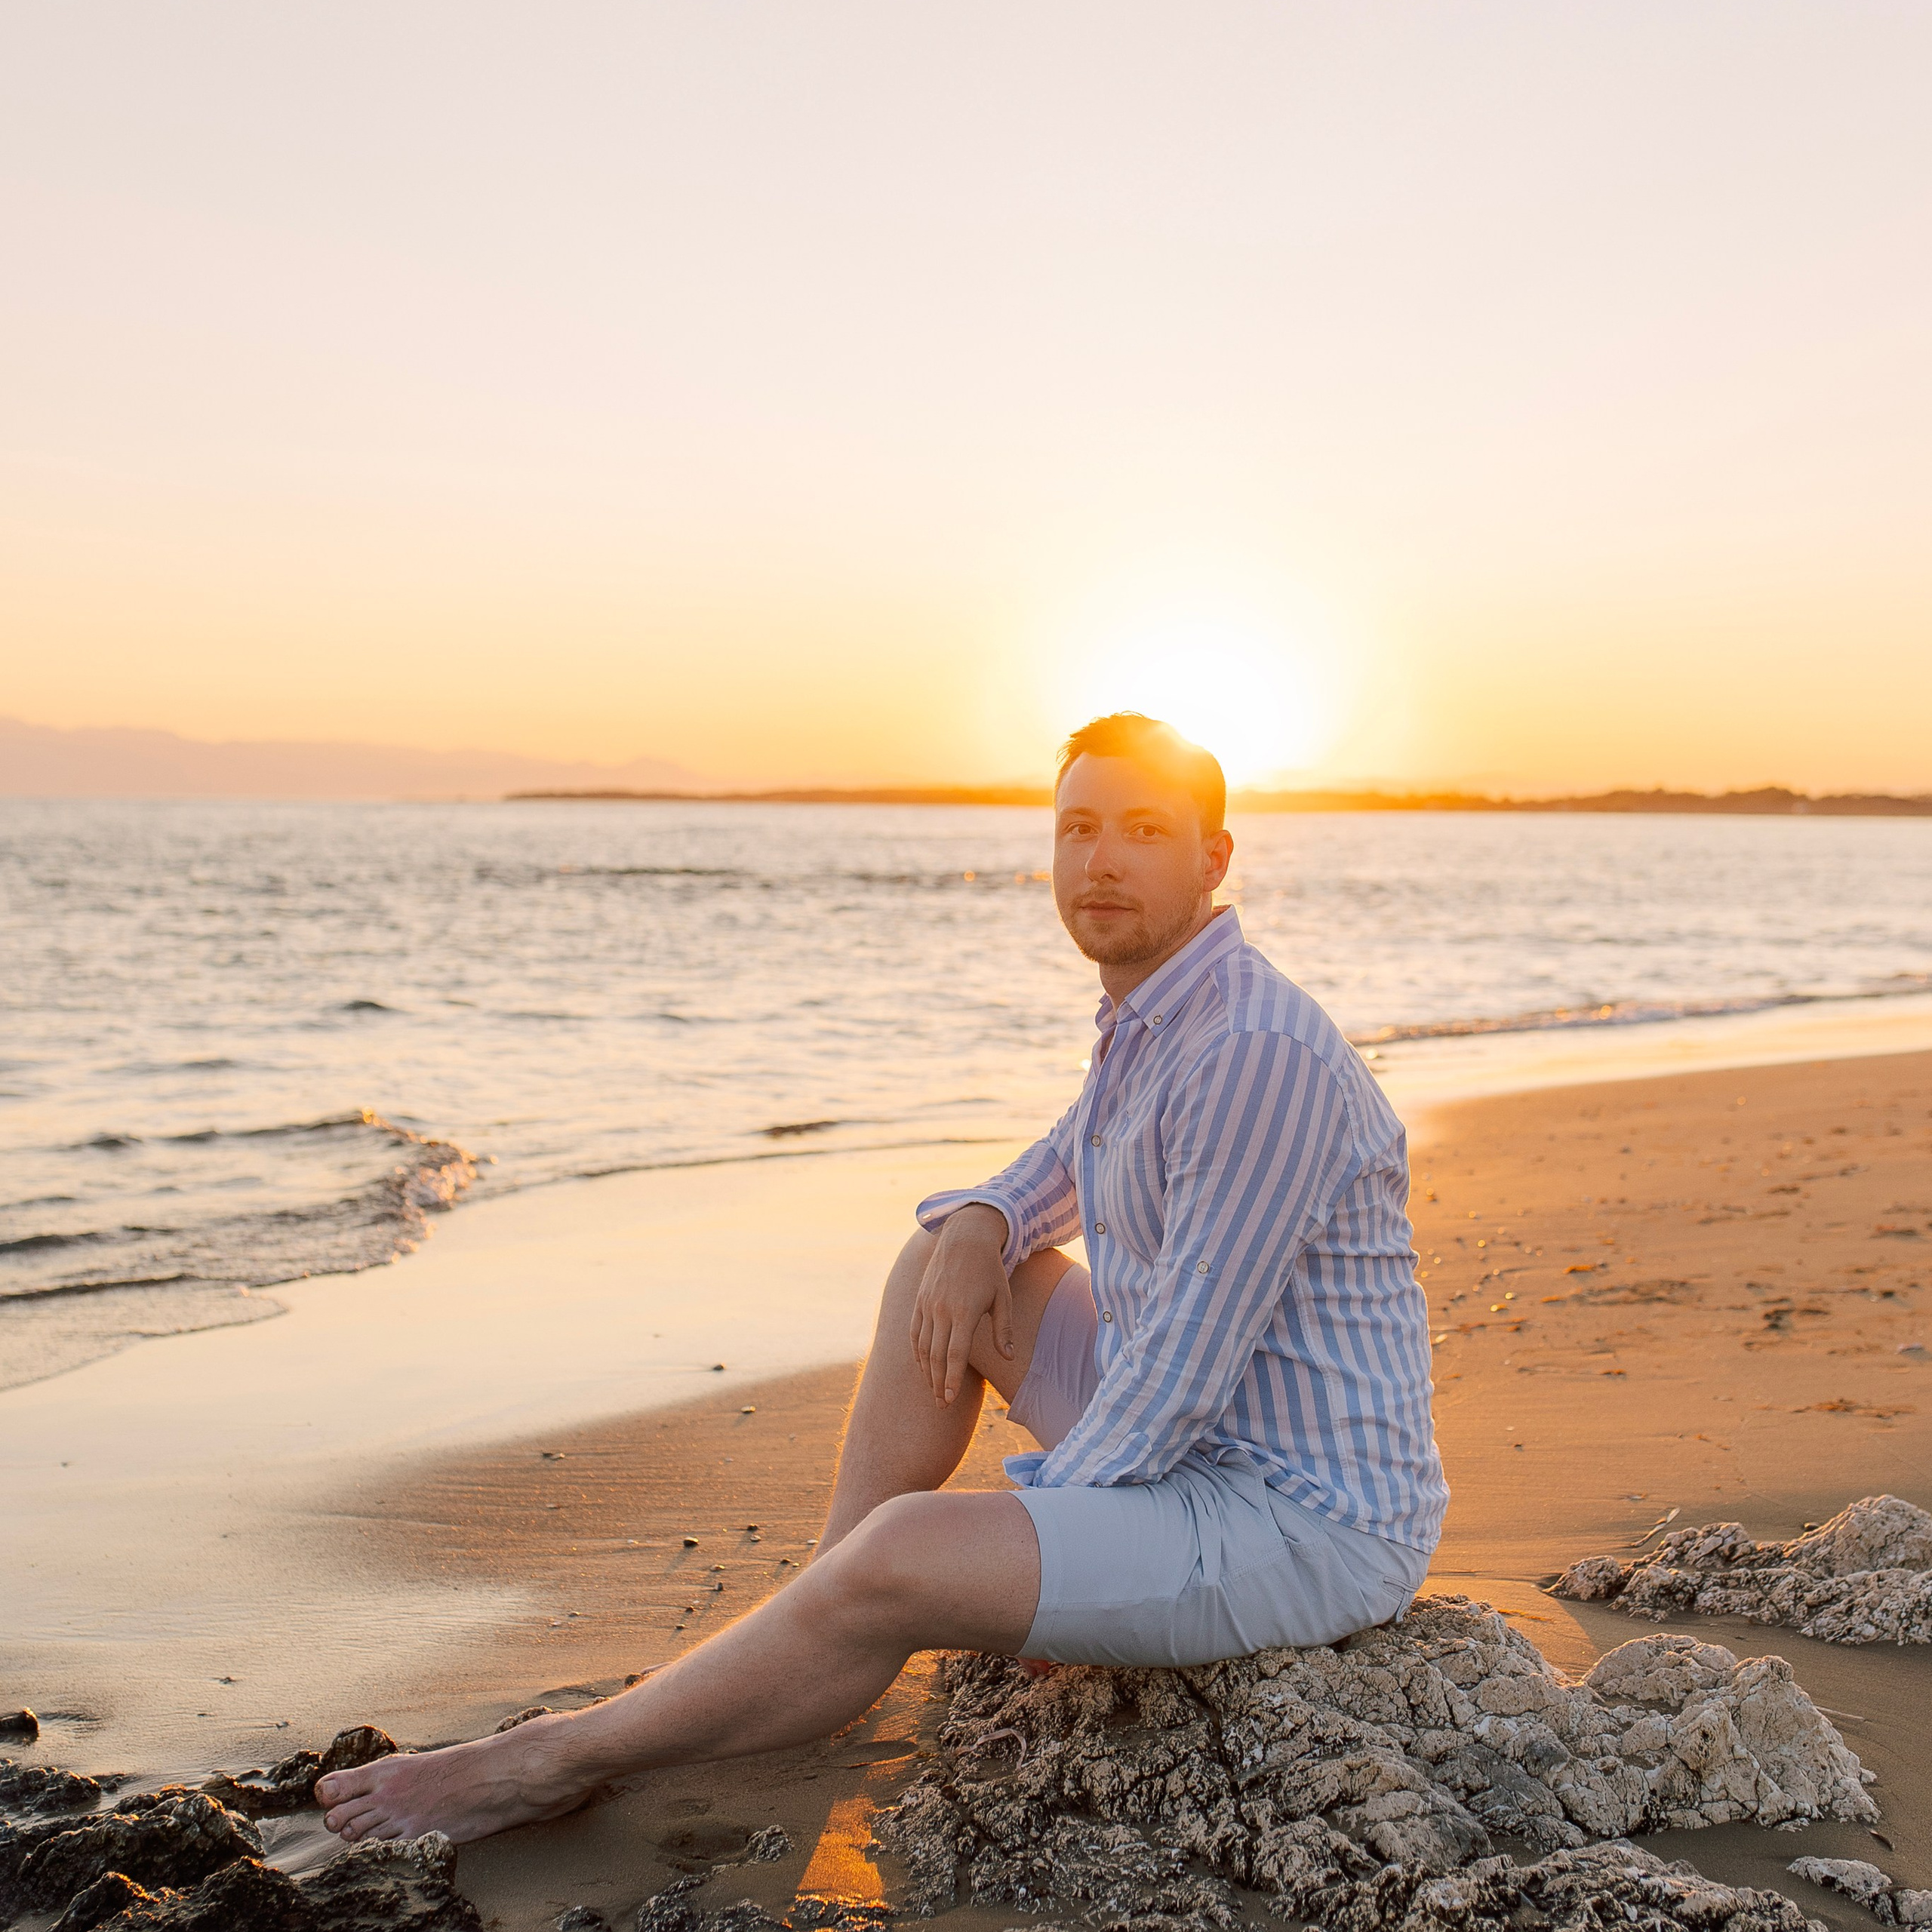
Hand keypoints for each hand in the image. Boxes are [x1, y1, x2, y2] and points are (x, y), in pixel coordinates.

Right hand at [911, 1205, 1011, 1404]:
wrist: (965, 1237)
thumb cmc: (989, 1269)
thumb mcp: (1002, 1297)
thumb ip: (1003, 1329)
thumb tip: (1009, 1357)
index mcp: (964, 1311)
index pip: (955, 1355)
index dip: (952, 1380)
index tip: (950, 1400)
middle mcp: (942, 1309)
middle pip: (936, 1356)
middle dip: (938, 1383)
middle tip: (942, 1405)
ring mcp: (927, 1304)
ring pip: (922, 1346)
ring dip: (927, 1371)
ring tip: (933, 1391)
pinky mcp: (920, 1299)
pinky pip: (914, 1331)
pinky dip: (917, 1351)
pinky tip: (923, 1366)